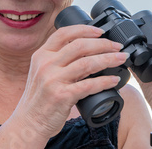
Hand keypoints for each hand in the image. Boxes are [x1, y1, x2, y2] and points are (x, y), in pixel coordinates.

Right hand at [12, 25, 127, 140]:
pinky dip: (105, 81)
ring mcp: (53, 80)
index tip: (101, 31)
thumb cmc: (40, 97)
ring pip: (87, 63)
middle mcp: (46, 64)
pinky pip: (89, 85)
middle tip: (117, 47)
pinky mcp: (62, 96)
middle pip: (80, 45)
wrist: (29, 121)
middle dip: (103, 44)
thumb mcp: (43, 71)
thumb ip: (59, 59)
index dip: (85, 29)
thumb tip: (88, 49)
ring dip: (109, 59)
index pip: (64, 33)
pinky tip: (114, 80)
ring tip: (122, 59)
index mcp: (41, 54)